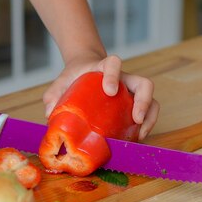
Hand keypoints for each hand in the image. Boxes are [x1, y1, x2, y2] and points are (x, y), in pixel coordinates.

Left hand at [43, 54, 159, 139]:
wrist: (82, 71)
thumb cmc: (73, 78)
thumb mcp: (60, 84)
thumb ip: (53, 96)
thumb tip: (49, 115)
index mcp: (104, 68)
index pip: (113, 63)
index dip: (114, 75)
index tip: (110, 91)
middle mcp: (124, 78)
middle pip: (143, 83)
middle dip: (143, 101)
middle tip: (136, 119)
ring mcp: (131, 91)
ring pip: (151, 100)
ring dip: (150, 117)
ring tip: (140, 134)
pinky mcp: (134, 104)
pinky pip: (148, 112)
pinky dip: (146, 126)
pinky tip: (136, 138)